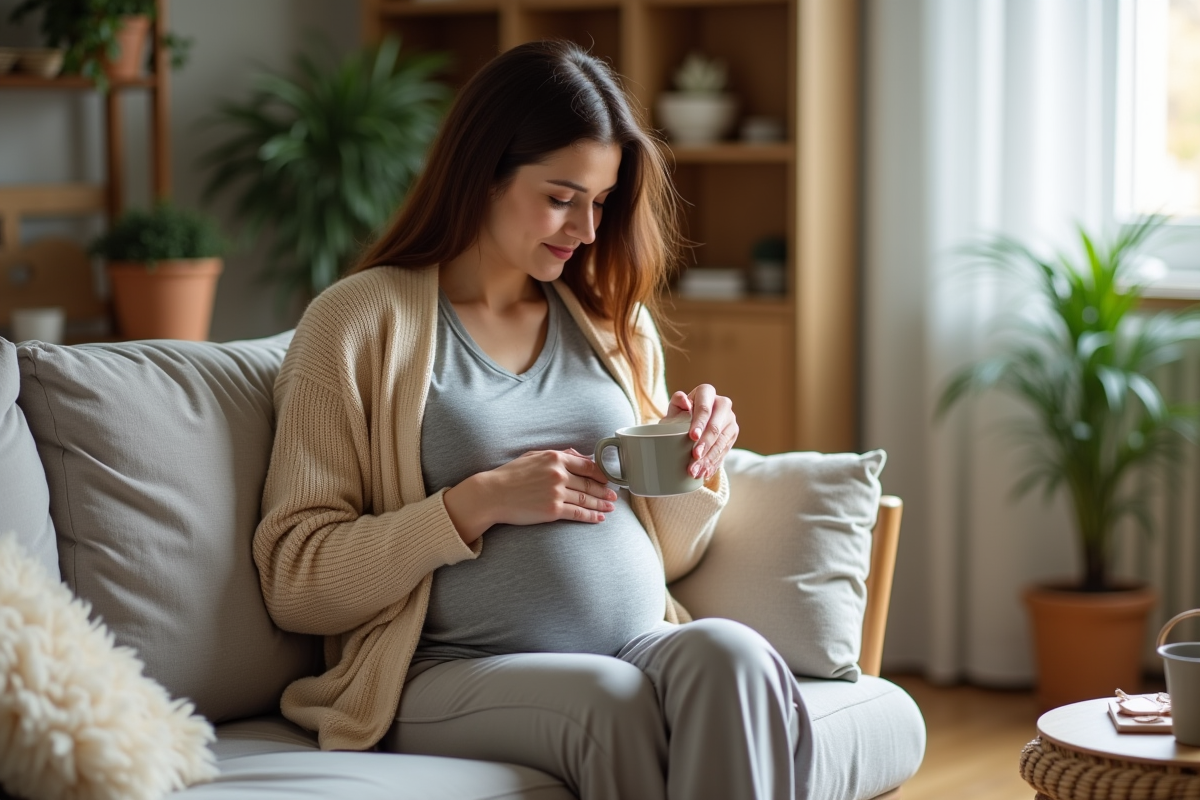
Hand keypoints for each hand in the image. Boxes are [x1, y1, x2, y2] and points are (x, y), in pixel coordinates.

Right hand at [443, 448, 616, 543]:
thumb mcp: (534, 456)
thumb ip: (558, 455)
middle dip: (604, 491)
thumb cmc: (511, 474)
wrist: (492, 494)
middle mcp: (558, 474)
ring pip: (586, 499)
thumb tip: (580, 456)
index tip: (607, 480)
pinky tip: (599, 518)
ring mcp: (556, 493)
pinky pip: (577, 513)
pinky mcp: (552, 510)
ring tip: (610, 508)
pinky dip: (590, 517)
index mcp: (555, 458)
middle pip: (589, 484)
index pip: (588, 466)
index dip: (601, 474)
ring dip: (601, 505)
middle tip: (614, 496)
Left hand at [662, 385, 738, 481]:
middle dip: (705, 444)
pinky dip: (713, 463)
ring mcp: (730, 419)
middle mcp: (723, 403)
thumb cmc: (681, 414)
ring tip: (696, 470)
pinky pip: (725, 451)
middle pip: (715, 427)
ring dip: (709, 458)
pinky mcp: (733, 434)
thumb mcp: (676, 408)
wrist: (693, 423)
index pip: (704, 408)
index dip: (699, 423)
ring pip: (721, 441)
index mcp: (707, 393)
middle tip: (695, 458)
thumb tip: (684, 400)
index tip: (692, 437)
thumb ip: (677, 402)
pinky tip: (705, 472)